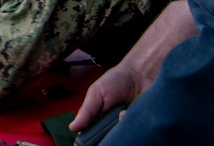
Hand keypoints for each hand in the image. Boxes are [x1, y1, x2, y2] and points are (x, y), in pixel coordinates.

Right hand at [68, 0, 195, 132]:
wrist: (140, 74)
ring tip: (119, 111)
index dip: (87, 137)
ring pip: (119, 137)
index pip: (90, 134)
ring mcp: (125, 127)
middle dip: (104, 132)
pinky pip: (134, 133)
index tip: (83, 139)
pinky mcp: (140, 127)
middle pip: (104, 138)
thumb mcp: (96, 93)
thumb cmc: (117, 81)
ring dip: (117, 127)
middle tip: (105, 118)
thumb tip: (73, 127)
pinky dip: (129, 122)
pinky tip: (128, 113)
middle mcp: (111, 125)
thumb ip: (86, 111)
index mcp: (97, 118)